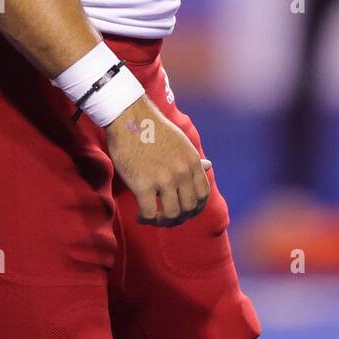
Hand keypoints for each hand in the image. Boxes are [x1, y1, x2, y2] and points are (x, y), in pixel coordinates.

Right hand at [105, 94, 211, 226]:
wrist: (130, 117)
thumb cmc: (153, 128)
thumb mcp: (181, 141)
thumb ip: (193, 159)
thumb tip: (208, 166)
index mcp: (192, 161)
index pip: (203, 195)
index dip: (196, 208)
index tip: (185, 211)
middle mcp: (182, 172)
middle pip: (188, 208)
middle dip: (179, 217)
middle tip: (167, 218)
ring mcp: (164, 180)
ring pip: (171, 215)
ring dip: (162, 222)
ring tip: (153, 218)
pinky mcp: (143, 185)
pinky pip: (149, 213)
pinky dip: (145, 219)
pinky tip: (140, 216)